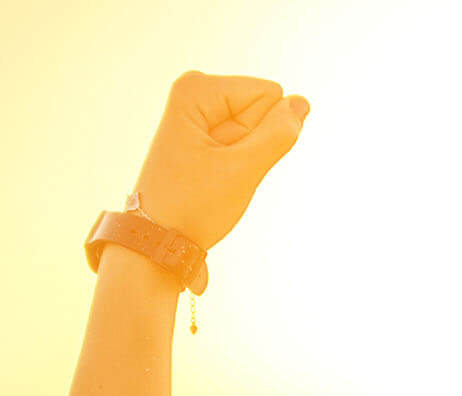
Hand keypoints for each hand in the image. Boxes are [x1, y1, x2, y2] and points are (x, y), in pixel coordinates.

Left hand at [131, 72, 309, 249]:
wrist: (160, 240)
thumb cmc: (193, 206)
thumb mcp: (243, 171)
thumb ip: (278, 134)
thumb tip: (301, 102)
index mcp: (196, 89)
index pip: (269, 94)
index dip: (260, 133)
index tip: (228, 159)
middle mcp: (194, 92)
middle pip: (260, 108)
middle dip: (251, 145)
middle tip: (222, 171)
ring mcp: (198, 113)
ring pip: (255, 127)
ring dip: (245, 158)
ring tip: (216, 177)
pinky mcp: (202, 132)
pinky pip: (243, 139)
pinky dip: (239, 163)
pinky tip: (215, 177)